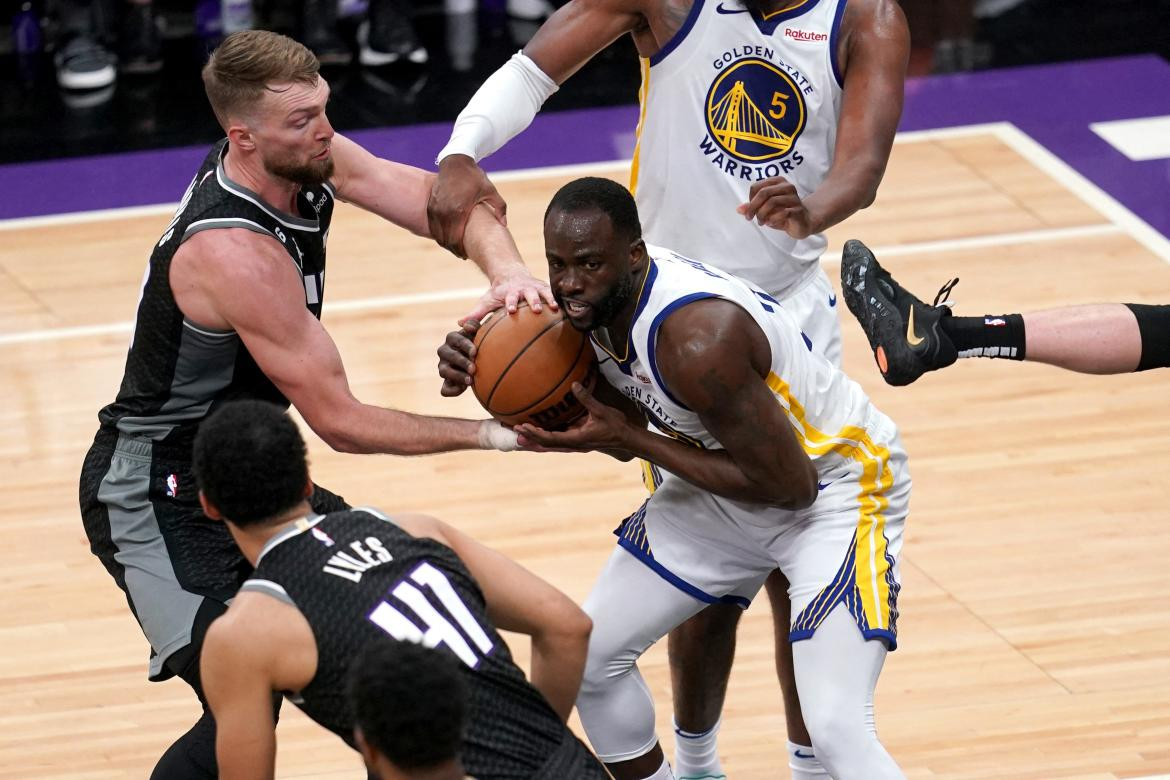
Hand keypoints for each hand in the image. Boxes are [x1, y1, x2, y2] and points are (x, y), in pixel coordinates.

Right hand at [427, 155, 507, 257]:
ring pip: (437, 233)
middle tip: (461, 254)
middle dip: (453, 249)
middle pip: (445, 239)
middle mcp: (444, 211)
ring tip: (454, 247)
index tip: (466, 255)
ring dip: (444, 242)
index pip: (455, 239)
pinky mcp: (431, 204)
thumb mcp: (491, 191)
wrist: (456, 161)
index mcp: (459, 211)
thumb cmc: (475, 177)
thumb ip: (499, 209)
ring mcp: (436, 208)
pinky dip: (438, 232)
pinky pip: (432, 224)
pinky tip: (446, 236)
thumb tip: (504, 225)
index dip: (460, 250)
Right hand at [438, 321, 478, 396]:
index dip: (465, 345)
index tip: (475, 352)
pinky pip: (445, 390)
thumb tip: (467, 326)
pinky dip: (452, 390)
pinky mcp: (447, 383)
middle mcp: (444, 351)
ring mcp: (443, 367)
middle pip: (450, 355)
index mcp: (452, 337)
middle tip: (474, 368)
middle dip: (462, 362)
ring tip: (471, 381)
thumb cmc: (482, 343)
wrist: (485, 362)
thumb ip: (474, 325)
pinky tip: (463, 389)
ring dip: (457, 376)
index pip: (456, 339)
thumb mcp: (479, 332)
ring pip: (444, 372)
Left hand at [461, 272, 558, 325]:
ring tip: (555, 308)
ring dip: (549, 300)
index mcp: (510, 293)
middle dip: (532, 301)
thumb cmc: (498, 292)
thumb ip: (476, 313)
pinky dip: (560, 300)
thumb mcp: (487, 300)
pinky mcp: (545, 288)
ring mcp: (536, 288)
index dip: (511, 303)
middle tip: (535, 309)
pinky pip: (554, 294)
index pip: (509, 298)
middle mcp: (524, 289)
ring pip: (544, 293)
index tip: (511, 311)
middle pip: (528, 295)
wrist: (511, 274)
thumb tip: (460, 325)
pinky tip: (567, 311)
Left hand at [514, 382, 632, 453]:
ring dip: (536, 439)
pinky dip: (546, 436)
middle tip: (515, 430)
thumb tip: (574, 384)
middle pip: (546, 444)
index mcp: (576, 439)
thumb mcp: (601, 410)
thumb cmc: (616, 426)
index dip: (536, 434)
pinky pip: (558, 439)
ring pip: (551, 443)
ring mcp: (575, 443)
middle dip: (530, 438)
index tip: (523, 427)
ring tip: (521, 433)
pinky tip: (540, 431)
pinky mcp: (578, 440)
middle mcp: (573, 444)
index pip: (551, 438)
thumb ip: (586, 398)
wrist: (627, 439)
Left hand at [736, 176, 814, 239]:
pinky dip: (772, 220)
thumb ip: (752, 207)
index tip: (749, 210)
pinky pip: (782, 213)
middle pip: (764, 192)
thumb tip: (739, 209)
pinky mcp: (798, 210)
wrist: (803, 222)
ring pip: (772, 202)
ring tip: (761, 222)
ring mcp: (794, 198)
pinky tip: (770, 223)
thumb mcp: (765, 209)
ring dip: (762, 215)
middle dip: (753, 207)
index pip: (756, 186)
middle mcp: (787, 187)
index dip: (750, 199)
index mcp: (778, 182)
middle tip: (750, 218)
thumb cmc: (782, 213)